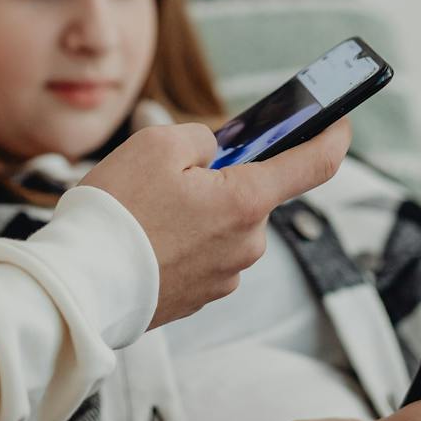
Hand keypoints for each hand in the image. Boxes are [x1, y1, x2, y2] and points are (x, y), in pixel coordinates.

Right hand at [80, 117, 350, 328]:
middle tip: (171, 172)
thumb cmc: (118, 210)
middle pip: (250, 195)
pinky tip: (145, 238)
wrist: (81, 282)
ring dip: (198, 211)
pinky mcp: (200, 297)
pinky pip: (203, 254)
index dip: (331, 138)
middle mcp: (247, 243)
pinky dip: (182, 241)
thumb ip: (200, 139)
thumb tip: (215, 151)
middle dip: (222, 179)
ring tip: (146, 211)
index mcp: (246, 201)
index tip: (339, 123)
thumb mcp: (156, 144)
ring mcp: (225, 275)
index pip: (312, 165)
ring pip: (223, 225)